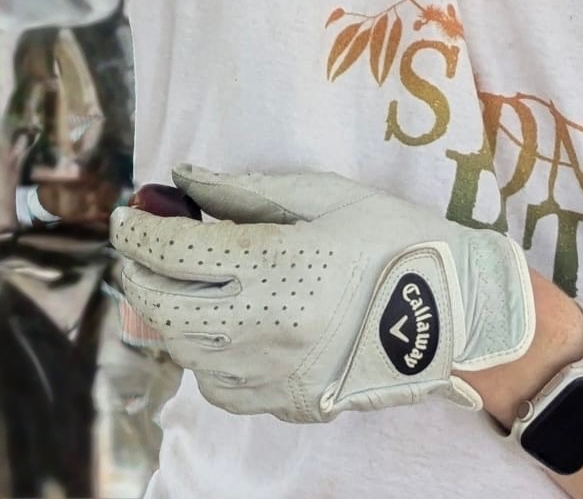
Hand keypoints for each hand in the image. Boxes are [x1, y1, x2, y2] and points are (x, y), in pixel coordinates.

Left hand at [109, 164, 533, 423]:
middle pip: (163, 309)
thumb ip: (246, 191)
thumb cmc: (393, 237)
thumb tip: (185, 179)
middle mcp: (264, 327)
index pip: (173, 252)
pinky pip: (220, 389)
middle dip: (138, 274)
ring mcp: (276, 374)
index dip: (136, 230)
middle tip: (140, 248)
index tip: (126, 212)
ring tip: (175, 284)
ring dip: (166, 316)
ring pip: (185, 354)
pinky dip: (201, 357)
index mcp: (274, 266)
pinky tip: (216, 328)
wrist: (456, 313)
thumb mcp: (323, 195)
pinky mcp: (291, 403)